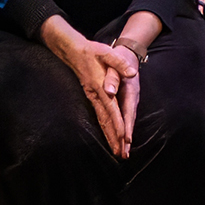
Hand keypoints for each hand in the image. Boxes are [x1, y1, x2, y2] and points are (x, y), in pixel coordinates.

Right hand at [41, 17, 138, 157]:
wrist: (73, 51)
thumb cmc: (92, 51)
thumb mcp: (107, 52)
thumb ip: (119, 63)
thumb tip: (132, 73)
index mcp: (100, 86)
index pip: (111, 108)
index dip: (117, 123)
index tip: (123, 137)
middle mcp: (95, 96)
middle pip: (106, 120)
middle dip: (114, 137)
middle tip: (121, 154)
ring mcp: (92, 98)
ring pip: (102, 121)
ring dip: (109, 137)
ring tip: (116, 152)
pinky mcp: (92, 98)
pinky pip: (99, 117)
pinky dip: (105, 129)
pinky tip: (108, 137)